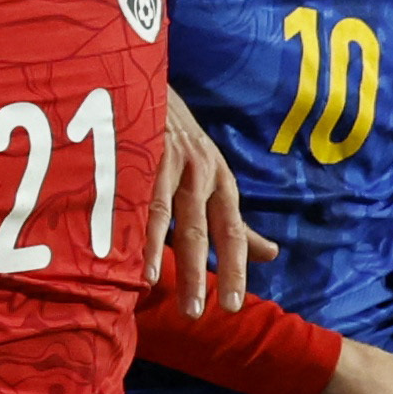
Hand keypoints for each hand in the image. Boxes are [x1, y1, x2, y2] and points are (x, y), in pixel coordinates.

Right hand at [146, 90, 272, 315]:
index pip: (232, 232)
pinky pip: (134, 191)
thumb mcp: (215, 176)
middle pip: (199, 229)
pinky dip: (130, 221)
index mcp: (221, 181)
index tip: (231, 306)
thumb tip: (270, 255)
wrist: (149, 81)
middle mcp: (199, 171)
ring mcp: (168, 159)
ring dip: (157, 249)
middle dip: (196, 272)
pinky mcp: (138, 147)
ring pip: (165, 212)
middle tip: (196, 312)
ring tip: (152, 285)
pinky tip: (122, 244)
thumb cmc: (183, 138)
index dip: (233, 268)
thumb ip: (236, 221)